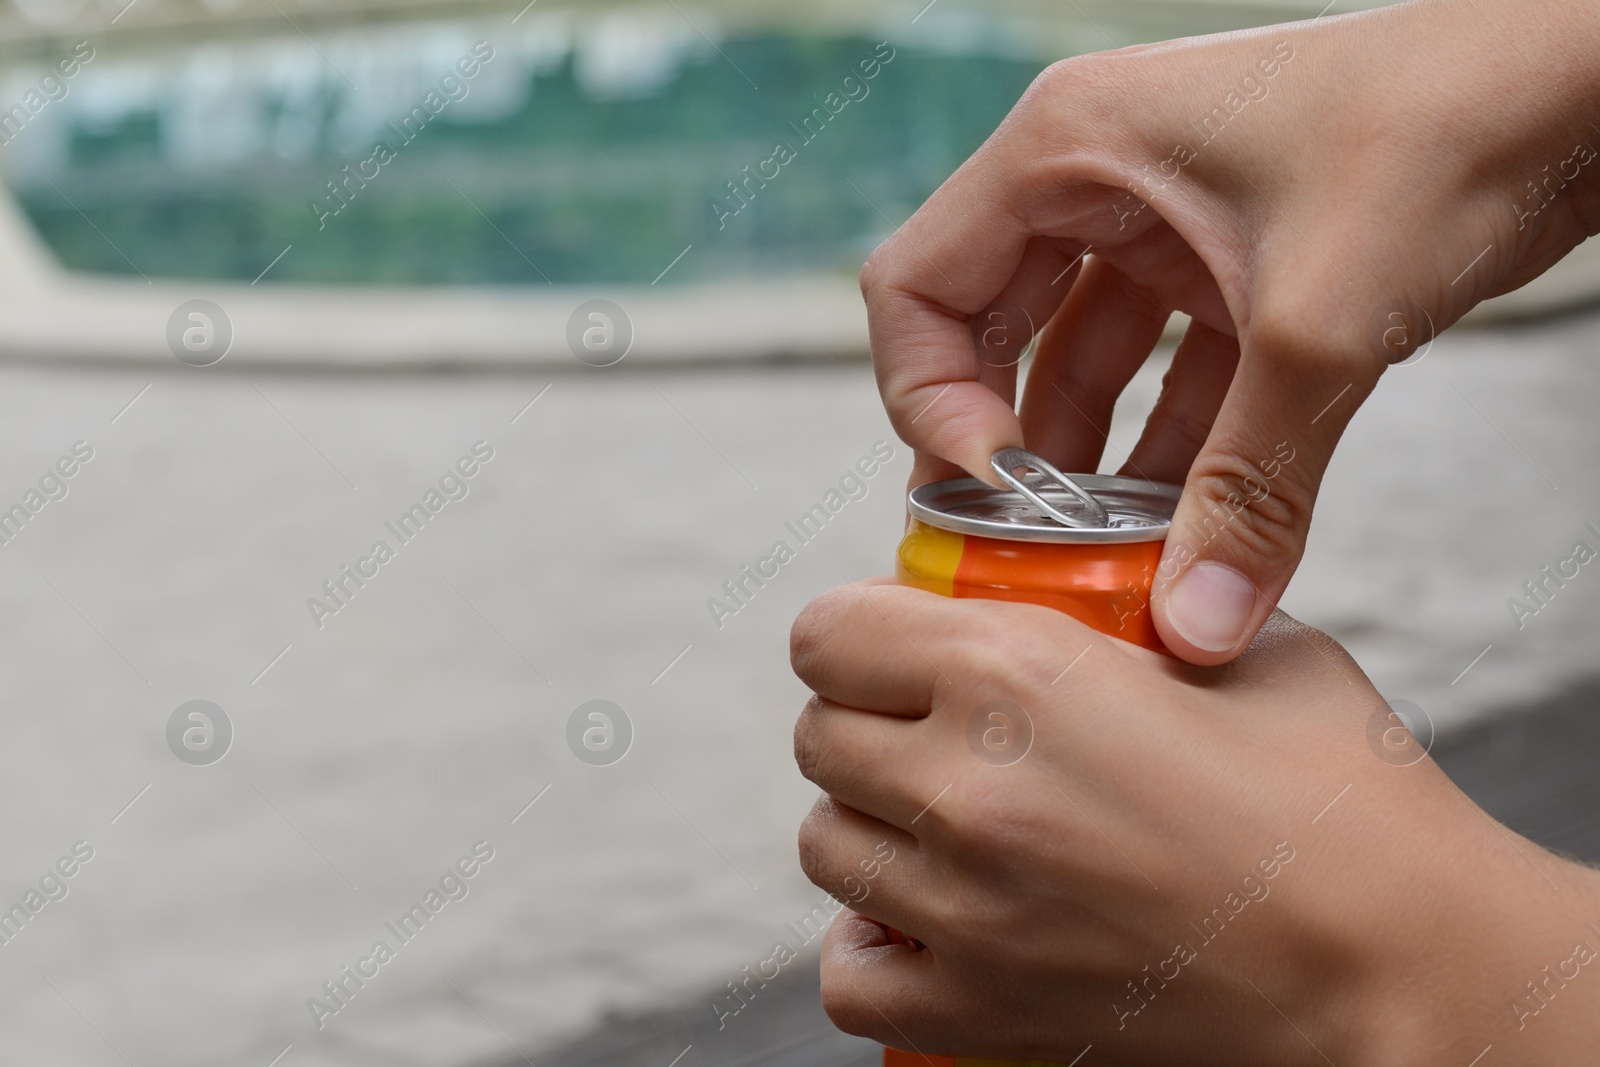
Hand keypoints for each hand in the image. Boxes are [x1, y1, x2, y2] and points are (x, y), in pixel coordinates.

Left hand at [791, 582, 1599, 1062]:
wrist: (1405, 966)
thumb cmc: (1344, 803)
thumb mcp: (1240, 649)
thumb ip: (1130, 611)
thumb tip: (1079, 603)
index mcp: (1015, 672)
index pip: (828, 633)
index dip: (860, 631)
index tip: (899, 645)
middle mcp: (966, 786)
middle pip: (819, 736)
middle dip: (869, 721)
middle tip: (937, 730)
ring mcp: (964, 907)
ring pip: (825, 843)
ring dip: (873, 824)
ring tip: (947, 822)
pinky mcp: (981, 1008)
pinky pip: (849, 973)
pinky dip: (874, 942)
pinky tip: (932, 917)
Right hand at [862, 0, 1599, 663]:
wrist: (1579, 76)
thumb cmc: (1444, 125)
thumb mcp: (1322, 325)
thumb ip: (1250, 490)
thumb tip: (1195, 631)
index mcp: (1064, 150)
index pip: (916, 288)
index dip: (929, 403)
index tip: (994, 495)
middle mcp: (1092, 179)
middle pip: (983, 334)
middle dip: (1004, 448)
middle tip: (1021, 549)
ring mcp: (1160, 220)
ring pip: (1078, 364)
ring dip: (1090, 464)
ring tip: (1102, 562)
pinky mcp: (1228, 263)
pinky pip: (1164, 371)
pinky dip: (1169, 448)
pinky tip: (1181, 531)